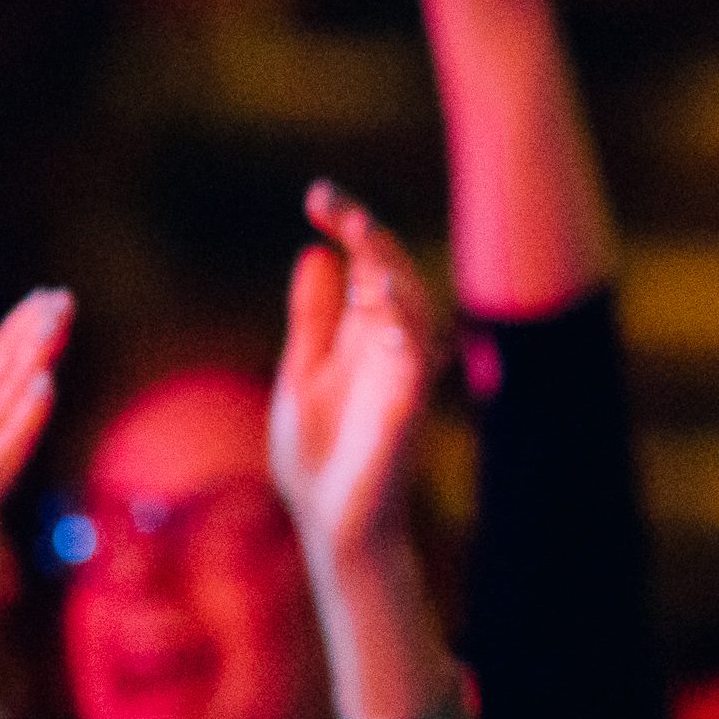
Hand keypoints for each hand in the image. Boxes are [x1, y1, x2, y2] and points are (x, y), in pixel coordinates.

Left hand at [272, 187, 435, 577]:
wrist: (327, 522)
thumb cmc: (319, 454)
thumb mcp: (302, 371)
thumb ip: (313, 318)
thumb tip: (316, 252)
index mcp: (362, 333)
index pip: (365, 263)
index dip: (348, 224)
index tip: (317, 196)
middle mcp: (387, 347)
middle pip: (394, 275)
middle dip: (371, 238)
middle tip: (340, 209)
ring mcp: (400, 379)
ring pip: (414, 312)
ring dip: (393, 275)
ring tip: (365, 242)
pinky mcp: (403, 415)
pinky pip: (417, 369)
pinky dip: (407, 337)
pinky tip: (384, 310)